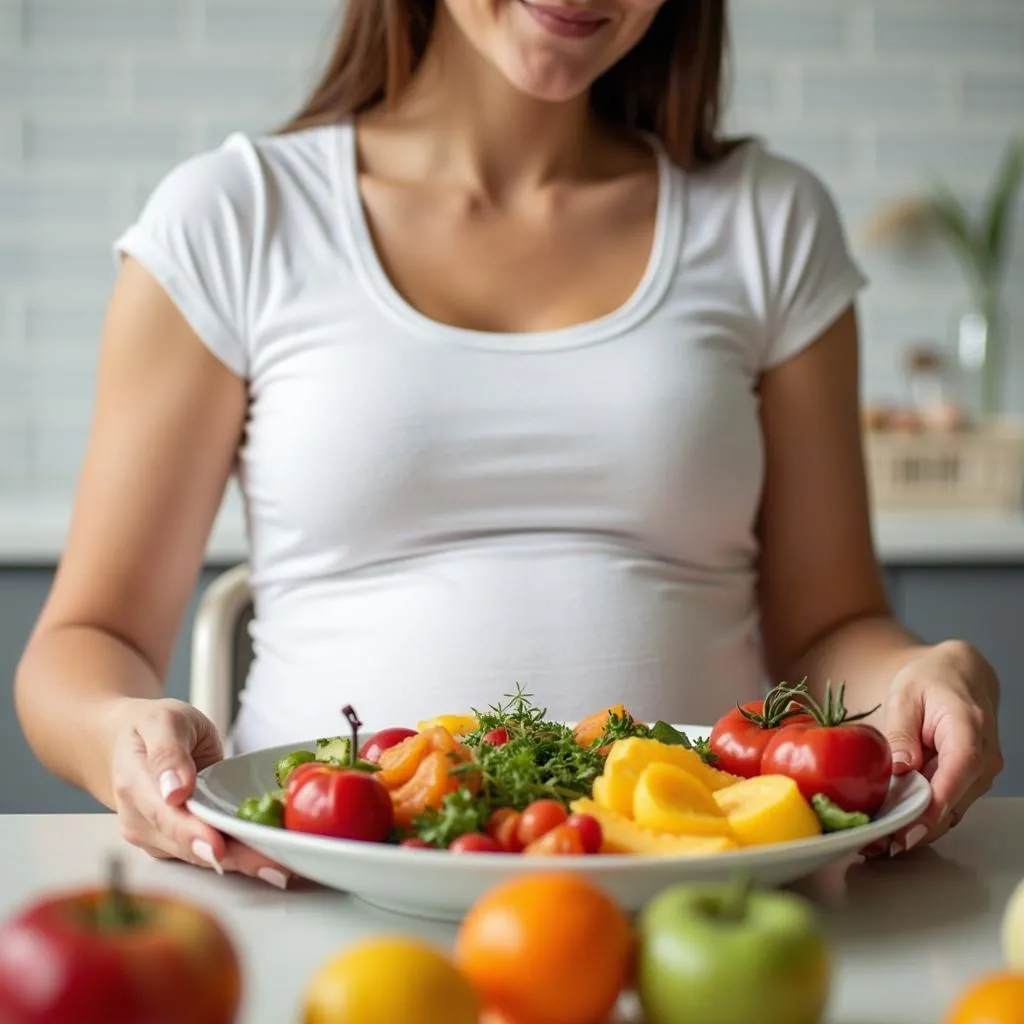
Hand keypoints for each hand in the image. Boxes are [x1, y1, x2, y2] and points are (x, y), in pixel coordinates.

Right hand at [109, 697, 290, 887]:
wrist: (133, 741)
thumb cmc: (150, 727)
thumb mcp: (161, 720)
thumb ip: (167, 752)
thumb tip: (175, 790)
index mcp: (135, 786)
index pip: (165, 817)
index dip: (192, 836)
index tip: (217, 848)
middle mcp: (142, 821)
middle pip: (189, 845)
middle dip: (232, 857)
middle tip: (274, 865)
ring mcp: (158, 837)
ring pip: (203, 854)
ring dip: (242, 862)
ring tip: (282, 867)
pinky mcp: (176, 843)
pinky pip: (210, 850)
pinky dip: (240, 854)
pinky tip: (270, 858)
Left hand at [881, 640, 1002, 855]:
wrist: (958, 675)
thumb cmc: (931, 680)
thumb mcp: (905, 695)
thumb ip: (901, 732)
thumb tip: (900, 769)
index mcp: (969, 730)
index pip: (956, 776)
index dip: (932, 809)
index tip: (906, 832)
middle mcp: (984, 758)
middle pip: (952, 803)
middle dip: (916, 828)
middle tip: (876, 845)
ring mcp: (980, 773)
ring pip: (950, 810)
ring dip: (917, 828)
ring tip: (877, 842)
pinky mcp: (968, 781)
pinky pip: (946, 805)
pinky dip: (922, 818)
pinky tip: (893, 826)